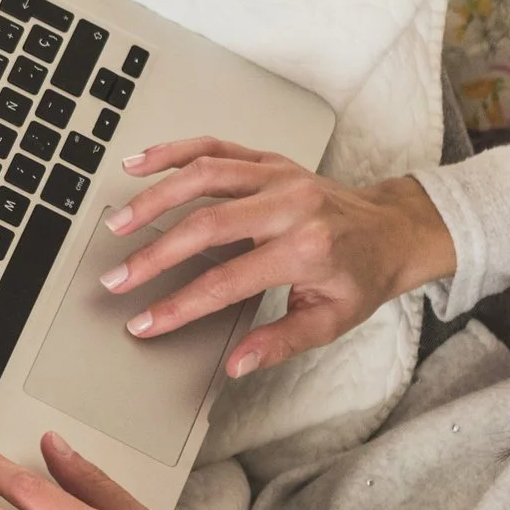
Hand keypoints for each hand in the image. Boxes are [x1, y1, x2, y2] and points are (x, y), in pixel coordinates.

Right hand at [99, 138, 456, 377]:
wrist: (392, 229)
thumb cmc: (360, 275)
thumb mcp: (330, 320)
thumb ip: (281, 342)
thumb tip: (238, 363)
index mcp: (306, 248)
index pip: (227, 281)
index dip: (179, 305)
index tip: (145, 322)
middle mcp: (291, 204)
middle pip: (206, 225)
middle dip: (154, 255)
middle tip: (118, 278)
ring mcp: (277, 175)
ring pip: (204, 175)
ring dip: (154, 198)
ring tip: (118, 222)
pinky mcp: (268, 160)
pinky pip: (215, 146)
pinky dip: (173, 151)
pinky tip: (139, 163)